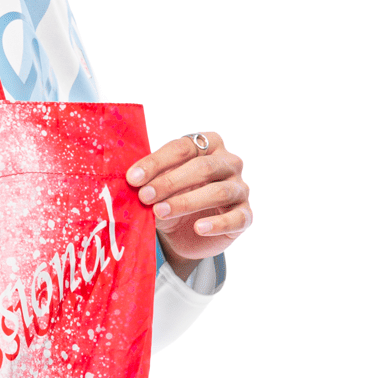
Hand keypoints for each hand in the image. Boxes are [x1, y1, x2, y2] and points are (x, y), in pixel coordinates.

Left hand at [126, 132, 251, 279]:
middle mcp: (229, 162)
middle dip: (169, 182)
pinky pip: (236, 218)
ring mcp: (240, 188)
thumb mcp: (159, 185)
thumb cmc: (172, 197)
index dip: (156, 162)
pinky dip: (216, 224)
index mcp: (208, 144)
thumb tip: (131, 180)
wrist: (185, 233)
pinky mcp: (245, 215)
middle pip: (202, 167)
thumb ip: (150, 179)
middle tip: (144, 196)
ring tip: (160, 212)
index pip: (183, 147)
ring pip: (218, 191)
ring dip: (186, 202)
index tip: (132, 178)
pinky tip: (198, 228)